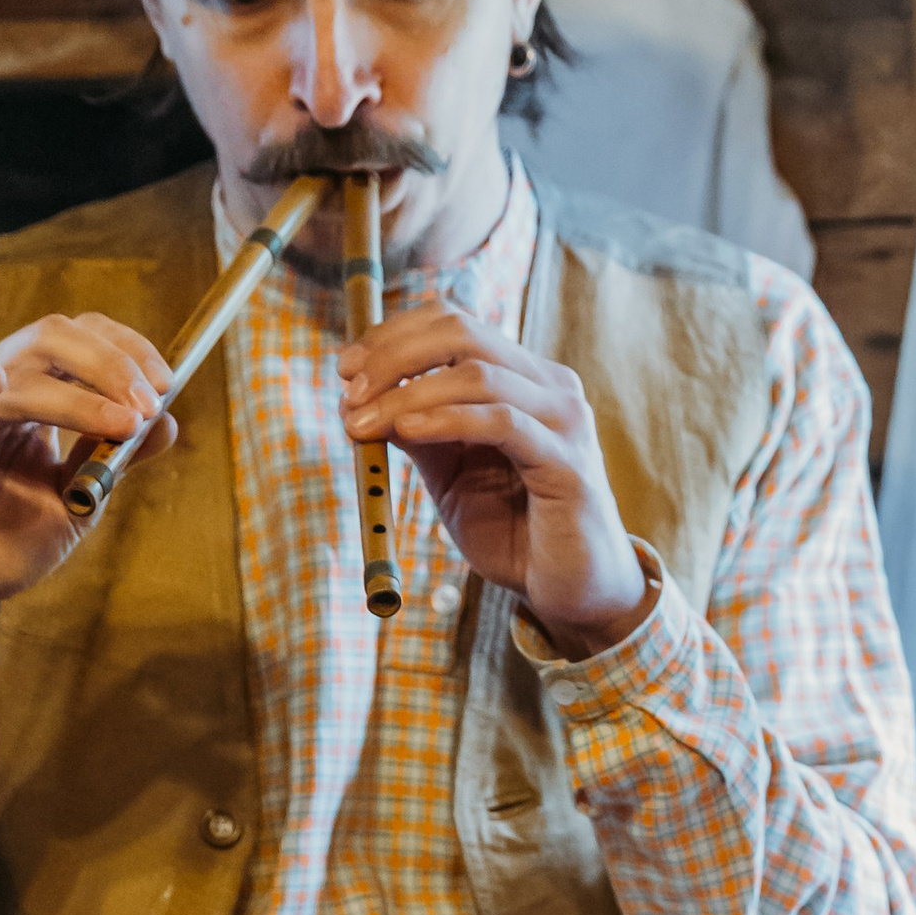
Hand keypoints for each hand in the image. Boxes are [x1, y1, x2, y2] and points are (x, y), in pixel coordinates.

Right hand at [0, 317, 173, 663]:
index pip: (79, 337)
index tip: (165, 384)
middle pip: (53, 338)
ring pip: (19, 374)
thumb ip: (112, 458)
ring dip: (77, 397)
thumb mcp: (76, 499)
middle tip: (148, 403)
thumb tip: (167, 420)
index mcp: (31, 391)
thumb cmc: (3, 543)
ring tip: (120, 424)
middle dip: (110, 366)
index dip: (125, 350)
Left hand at [338, 304, 654, 651]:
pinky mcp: (567, 462)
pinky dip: (446, 419)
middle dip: (392, 355)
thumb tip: (357, 399)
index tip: (344, 369)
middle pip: (461, 333)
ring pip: (476, 374)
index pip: (453, 323)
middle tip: (347, 390)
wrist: (570, 591)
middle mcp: (551, 387)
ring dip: (406, 394)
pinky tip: (408, 432)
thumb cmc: (513, 531)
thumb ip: (415, 431)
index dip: (392, 335)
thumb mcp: (450, 473)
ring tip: (362, 424)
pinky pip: (501, 422)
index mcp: (525, 378)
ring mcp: (565, 420)